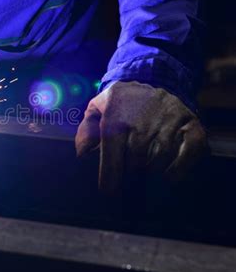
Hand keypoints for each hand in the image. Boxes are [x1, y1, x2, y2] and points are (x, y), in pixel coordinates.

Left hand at [75, 81, 206, 194]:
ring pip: (160, 160)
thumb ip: (85, 131)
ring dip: (153, 174)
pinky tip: (169, 176)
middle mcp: (142, 121)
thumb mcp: (96, 109)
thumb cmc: (118, 104)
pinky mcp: (190, 123)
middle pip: (136, 163)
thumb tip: (82, 153)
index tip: (109, 193)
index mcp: (115, 120)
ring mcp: (168, 121)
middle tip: (130, 185)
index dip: (110, 180)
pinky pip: (189, 151)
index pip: (112, 158)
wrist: (151, 77)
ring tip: (148, 178)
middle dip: (132, 178)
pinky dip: (180, 167)